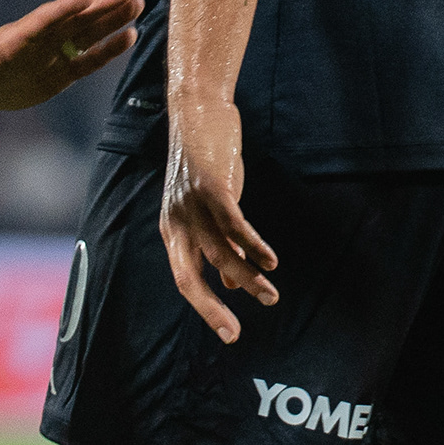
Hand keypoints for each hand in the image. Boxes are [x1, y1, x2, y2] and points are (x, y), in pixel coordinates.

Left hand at [0, 0, 144, 112]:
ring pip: (88, 33)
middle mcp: (40, 40)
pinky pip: (90, 60)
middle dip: (101, 5)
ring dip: (112, 18)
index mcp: (16, 38)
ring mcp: (53, 53)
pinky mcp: (61, 72)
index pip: (44, 20)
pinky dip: (110, 49)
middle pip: (74, 19)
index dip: (64, 8)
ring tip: (137, 2)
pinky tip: (130, 35)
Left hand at [158, 97, 277, 339]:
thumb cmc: (206, 161)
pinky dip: (252, 245)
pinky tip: (270, 261)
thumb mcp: (207, 208)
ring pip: (219, 253)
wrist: (197, 111)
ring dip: (247, 277)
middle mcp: (177, 222)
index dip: (205, 307)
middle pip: (190, 276)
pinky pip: (234, 225)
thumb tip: (230, 284)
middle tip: (234, 333)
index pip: (184, 278)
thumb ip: (217, 243)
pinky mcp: (211, 187)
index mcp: (173, 230)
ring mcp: (192, 205)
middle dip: (212, 308)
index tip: (229, 332)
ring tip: (270, 296)